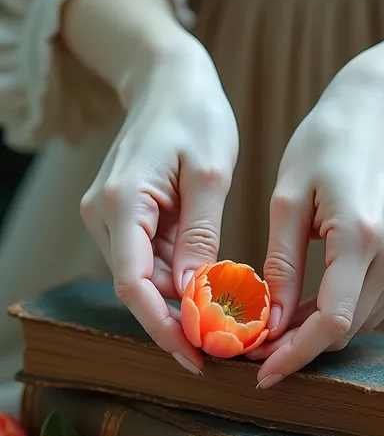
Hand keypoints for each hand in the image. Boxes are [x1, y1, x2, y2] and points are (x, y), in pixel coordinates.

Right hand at [81, 34, 238, 373]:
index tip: (198, 356)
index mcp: (122, 202)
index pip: (134, 285)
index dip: (163, 327)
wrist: (169, 80)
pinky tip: (210, 287)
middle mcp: (104, 214)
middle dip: (177, 322)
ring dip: (180, 302)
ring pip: (143, 277)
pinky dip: (177, 278)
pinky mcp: (124, 215)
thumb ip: (200, 236)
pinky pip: (148, 258)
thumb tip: (195, 294)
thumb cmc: (195, 115)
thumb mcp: (210, 174)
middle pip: (137, 288)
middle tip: (225, 347)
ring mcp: (109, 215)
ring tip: (227, 322)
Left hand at [250, 57, 383, 386]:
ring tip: (270, 331)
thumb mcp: (289, 198)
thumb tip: (271, 319)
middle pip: (344, 330)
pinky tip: (302, 308)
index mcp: (360, 239)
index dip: (294, 355)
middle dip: (297, 348)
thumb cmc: (329, 141)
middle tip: (252, 348)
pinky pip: (367, 303)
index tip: (260, 372)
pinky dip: (333, 314)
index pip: (330, 323)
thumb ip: (281, 264)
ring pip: (356, 323)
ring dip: (314, 334)